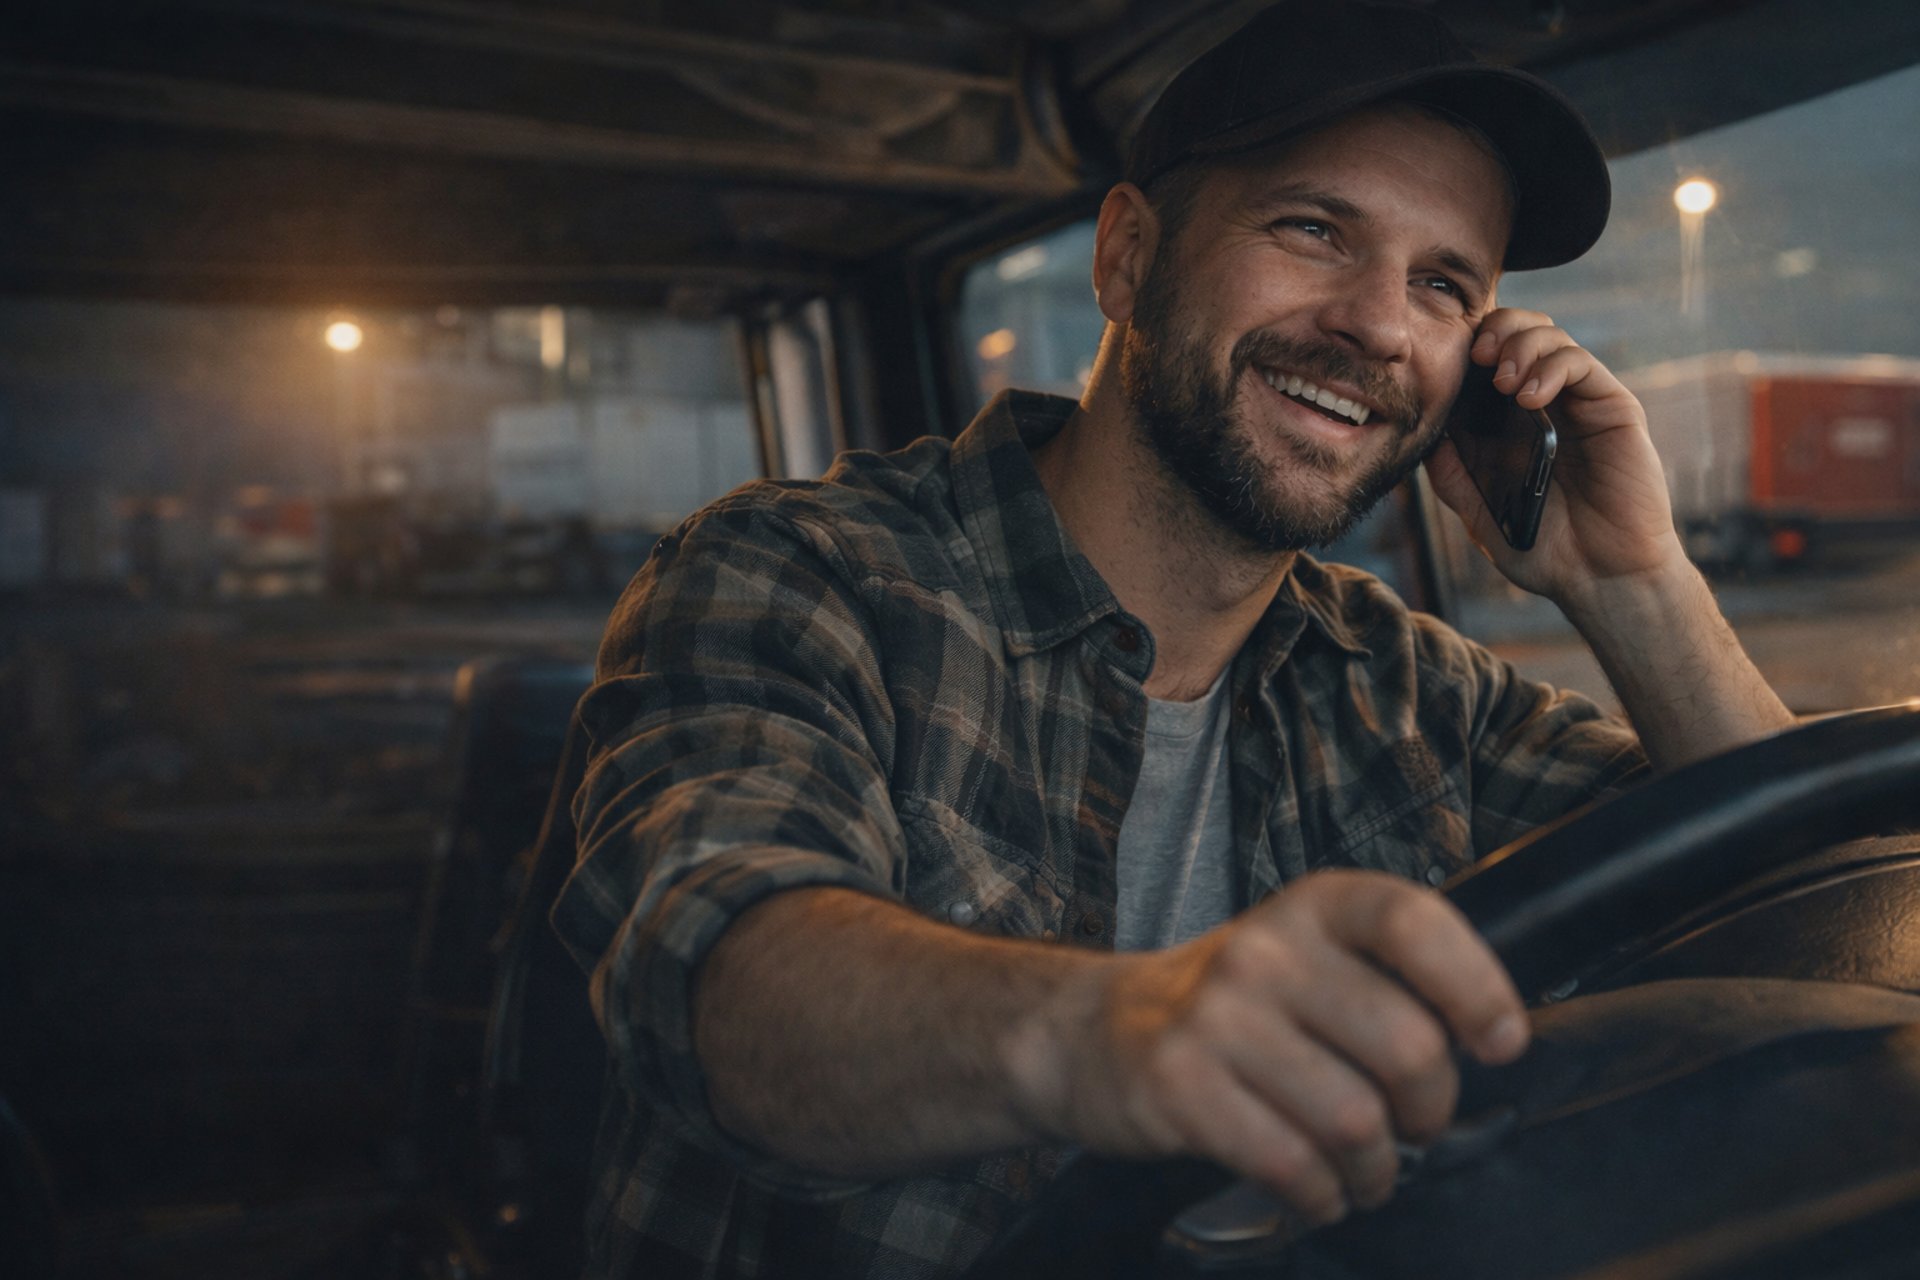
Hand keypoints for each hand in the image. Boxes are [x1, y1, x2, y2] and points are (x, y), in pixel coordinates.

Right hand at [1014, 871, 1528, 1224]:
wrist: (1096, 1031)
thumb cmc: (1234, 1005)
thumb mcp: (1307, 956)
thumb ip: (1388, 979)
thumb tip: (1494, 1039)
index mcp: (1313, 908)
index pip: (1412, 921)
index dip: (1476, 983)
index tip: (1501, 1042)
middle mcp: (1264, 949)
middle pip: (1406, 1043)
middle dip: (1431, 1110)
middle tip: (1416, 1128)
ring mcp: (1215, 1016)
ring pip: (1354, 1119)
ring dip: (1377, 1169)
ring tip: (1366, 1172)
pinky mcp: (1178, 1083)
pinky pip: (1292, 1163)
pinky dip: (1323, 1195)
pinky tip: (1318, 1190)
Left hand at [1424, 308, 1686, 604]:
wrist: (1599, 578)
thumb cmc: (1543, 549)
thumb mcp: (1481, 512)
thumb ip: (1451, 475)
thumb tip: (1421, 435)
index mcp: (1509, 423)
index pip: (1486, 360)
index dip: (1466, 348)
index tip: (1445, 363)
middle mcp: (1545, 404)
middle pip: (1519, 332)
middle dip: (1495, 331)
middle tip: (1478, 357)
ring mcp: (1579, 403)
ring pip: (1551, 338)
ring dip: (1521, 346)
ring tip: (1504, 382)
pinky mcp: (1613, 409)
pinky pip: (1582, 364)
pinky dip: (1552, 368)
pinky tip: (1530, 397)